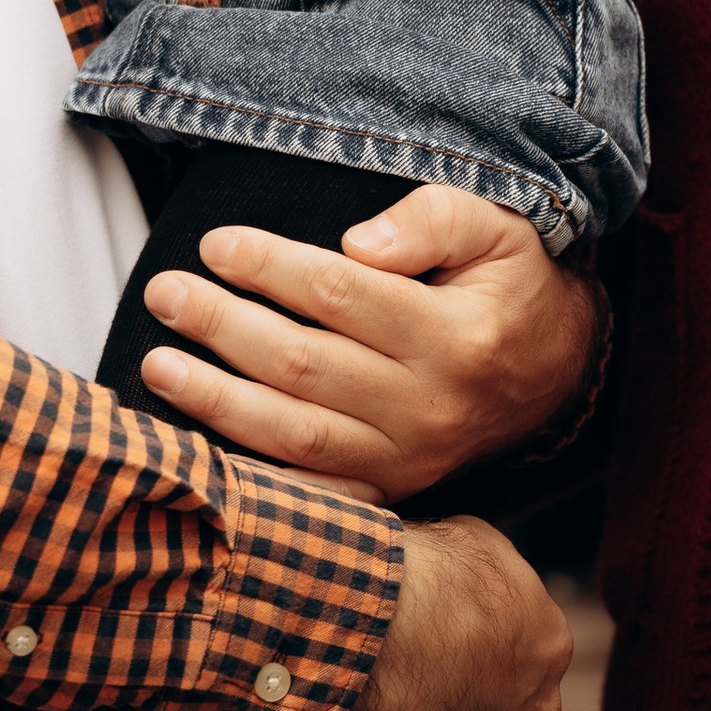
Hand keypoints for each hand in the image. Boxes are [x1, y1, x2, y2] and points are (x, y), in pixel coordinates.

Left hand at [137, 183, 599, 501]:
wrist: (553, 370)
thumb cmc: (509, 283)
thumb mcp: (497, 228)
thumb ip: (433, 219)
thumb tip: (357, 241)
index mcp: (457, 338)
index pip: (342, 295)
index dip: (271, 267)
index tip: (216, 243)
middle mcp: (431, 407)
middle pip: (305, 365)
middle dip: (223, 327)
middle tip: (166, 292)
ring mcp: (409, 459)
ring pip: (295, 434)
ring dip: (215, 401)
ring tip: (158, 363)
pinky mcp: (390, 488)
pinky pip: (309, 491)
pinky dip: (249, 475)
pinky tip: (194, 445)